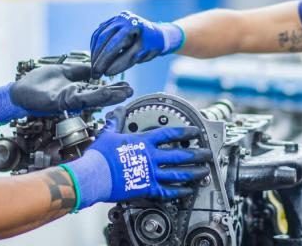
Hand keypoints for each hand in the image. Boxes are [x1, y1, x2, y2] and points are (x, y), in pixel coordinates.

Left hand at [0, 63, 132, 124]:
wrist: (18, 91)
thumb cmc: (39, 83)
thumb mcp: (65, 71)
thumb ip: (80, 71)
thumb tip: (96, 67)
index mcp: (77, 90)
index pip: (98, 89)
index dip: (112, 88)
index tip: (127, 85)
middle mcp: (74, 97)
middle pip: (98, 96)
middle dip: (115, 94)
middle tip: (131, 91)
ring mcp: (67, 100)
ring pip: (91, 98)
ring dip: (107, 96)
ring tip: (123, 93)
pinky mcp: (58, 101)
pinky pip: (76, 97)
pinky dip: (90, 95)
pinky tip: (102, 91)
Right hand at [60, 106, 211, 209]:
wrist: (94, 175)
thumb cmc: (100, 156)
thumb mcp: (109, 133)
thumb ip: (116, 121)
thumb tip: (118, 110)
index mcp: (144, 142)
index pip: (170, 134)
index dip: (185, 132)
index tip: (196, 131)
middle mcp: (151, 157)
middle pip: (180, 155)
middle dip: (196, 154)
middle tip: (208, 153)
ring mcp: (150, 173)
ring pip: (178, 173)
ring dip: (193, 172)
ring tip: (204, 172)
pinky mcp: (147, 188)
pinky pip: (167, 191)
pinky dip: (179, 191)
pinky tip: (188, 191)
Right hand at [90, 11, 184, 77]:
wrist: (156, 33)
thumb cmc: (151, 45)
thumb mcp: (142, 55)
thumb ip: (125, 62)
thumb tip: (107, 72)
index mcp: (134, 25)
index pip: (116, 44)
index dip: (106, 60)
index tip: (102, 74)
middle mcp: (123, 18)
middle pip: (104, 38)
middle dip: (98, 57)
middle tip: (95, 73)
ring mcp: (117, 17)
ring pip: (99, 35)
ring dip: (95, 52)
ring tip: (94, 66)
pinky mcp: (112, 20)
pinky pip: (99, 32)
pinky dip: (95, 45)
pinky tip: (95, 56)